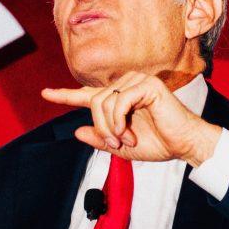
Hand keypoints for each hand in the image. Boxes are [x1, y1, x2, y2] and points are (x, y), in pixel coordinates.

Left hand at [42, 71, 221, 165]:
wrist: (183, 144)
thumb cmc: (159, 143)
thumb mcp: (122, 147)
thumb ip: (100, 139)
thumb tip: (77, 132)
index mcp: (118, 98)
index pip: (87, 95)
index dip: (64, 95)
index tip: (45, 93)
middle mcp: (125, 85)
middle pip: (93, 102)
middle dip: (101, 128)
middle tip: (117, 144)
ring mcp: (136, 81)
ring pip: (103, 102)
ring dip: (110, 127)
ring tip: (126, 139)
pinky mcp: (147, 84)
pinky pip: (118, 101)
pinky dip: (118, 120)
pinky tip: (128, 132)